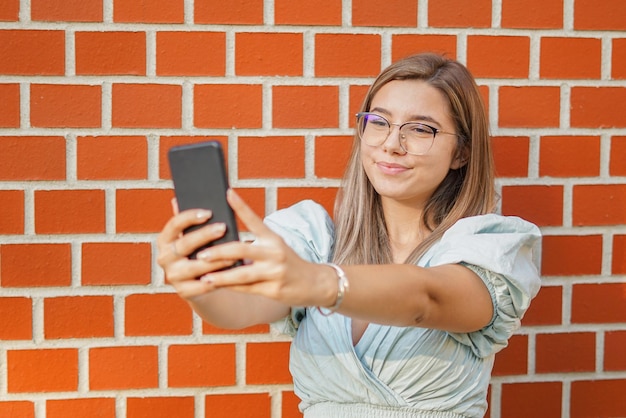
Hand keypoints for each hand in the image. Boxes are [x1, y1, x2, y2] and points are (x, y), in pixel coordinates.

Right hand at [156, 200, 239, 299]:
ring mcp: (173, 276)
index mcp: (165, 240)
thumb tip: (180, 198)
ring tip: (233, 253)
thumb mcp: (194, 236)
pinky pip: (202, 285)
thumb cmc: (199, 251)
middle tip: (223, 227)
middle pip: (184, 244)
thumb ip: (191, 221)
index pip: (174, 225)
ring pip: (195, 266)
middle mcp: (164, 258)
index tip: (209, 212)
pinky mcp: (184, 292)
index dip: (190, 217)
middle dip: (205, 235)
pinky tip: (230, 272)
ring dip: (215, 260)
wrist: (199, 283)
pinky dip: (216, 279)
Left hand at [196, 190, 331, 307]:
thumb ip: (254, 244)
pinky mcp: (274, 289)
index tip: (227, 192)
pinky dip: (230, 287)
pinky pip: (247, 289)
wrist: (315, 283)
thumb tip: (224, 243)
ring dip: (221, 276)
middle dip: (219, 252)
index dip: (241, 206)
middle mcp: (275, 252)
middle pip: (242, 250)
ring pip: (242, 274)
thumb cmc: (288, 263)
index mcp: (273, 238)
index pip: (254, 219)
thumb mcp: (276, 247)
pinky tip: (216, 287)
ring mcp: (275, 272)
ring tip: (204, 277)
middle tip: (201, 254)